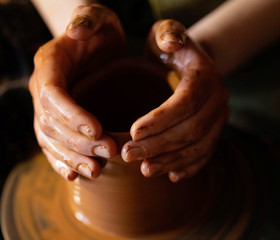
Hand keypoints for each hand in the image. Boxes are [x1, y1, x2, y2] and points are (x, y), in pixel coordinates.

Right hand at [29, 4, 123, 179]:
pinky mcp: (59, 120)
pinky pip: (54, 145)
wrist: (97, 41)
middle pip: (51, 123)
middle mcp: (44, 88)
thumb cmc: (100, 28)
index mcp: (50, 63)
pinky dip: (63, 161)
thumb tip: (75, 30)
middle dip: (79, 142)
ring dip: (73, 158)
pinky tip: (76, 175)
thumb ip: (88, 19)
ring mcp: (48, 107)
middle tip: (111, 151)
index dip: (72, 116)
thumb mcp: (98, 16)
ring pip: (51, 139)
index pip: (52, 95)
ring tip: (97, 171)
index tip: (97, 131)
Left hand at [121, 20, 228, 181]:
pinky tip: (171, 175)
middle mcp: (218, 99)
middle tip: (128, 155)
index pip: (186, 102)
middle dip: (160, 145)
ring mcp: (219, 118)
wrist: (189, 62)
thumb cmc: (170, 49)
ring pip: (199, 146)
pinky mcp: (215, 131)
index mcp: (206, 75)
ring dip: (171, 160)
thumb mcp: (166, 33)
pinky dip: (189, 166)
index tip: (133, 132)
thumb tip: (170, 44)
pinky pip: (206, 154)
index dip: (161, 119)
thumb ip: (167, 34)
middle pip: (192, 129)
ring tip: (144, 169)